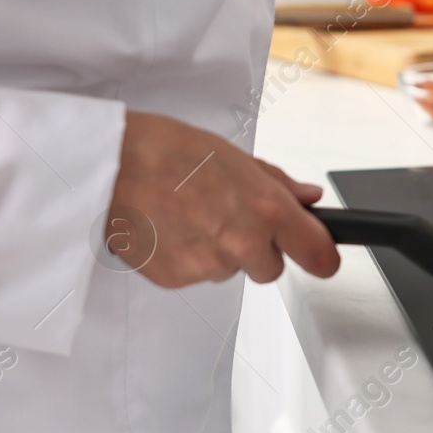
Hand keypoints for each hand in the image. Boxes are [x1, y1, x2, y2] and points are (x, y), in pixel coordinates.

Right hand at [106, 111, 339, 287]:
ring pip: (229, 271)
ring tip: (190, 214)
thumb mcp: (234, 157)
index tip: (324, 258)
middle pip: (270, 269)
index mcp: (266, 210)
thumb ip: (278, 184)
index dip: (323, 257)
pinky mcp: (174, 280)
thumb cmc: (166, 151)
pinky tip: (171, 228)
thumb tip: (308, 197)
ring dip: (219, 251)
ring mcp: (207, 266)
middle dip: (259, 249)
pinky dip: (187, 257)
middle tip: (230, 216)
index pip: (317, 254)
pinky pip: (195, 275)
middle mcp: (242, 244)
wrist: (108, 167)